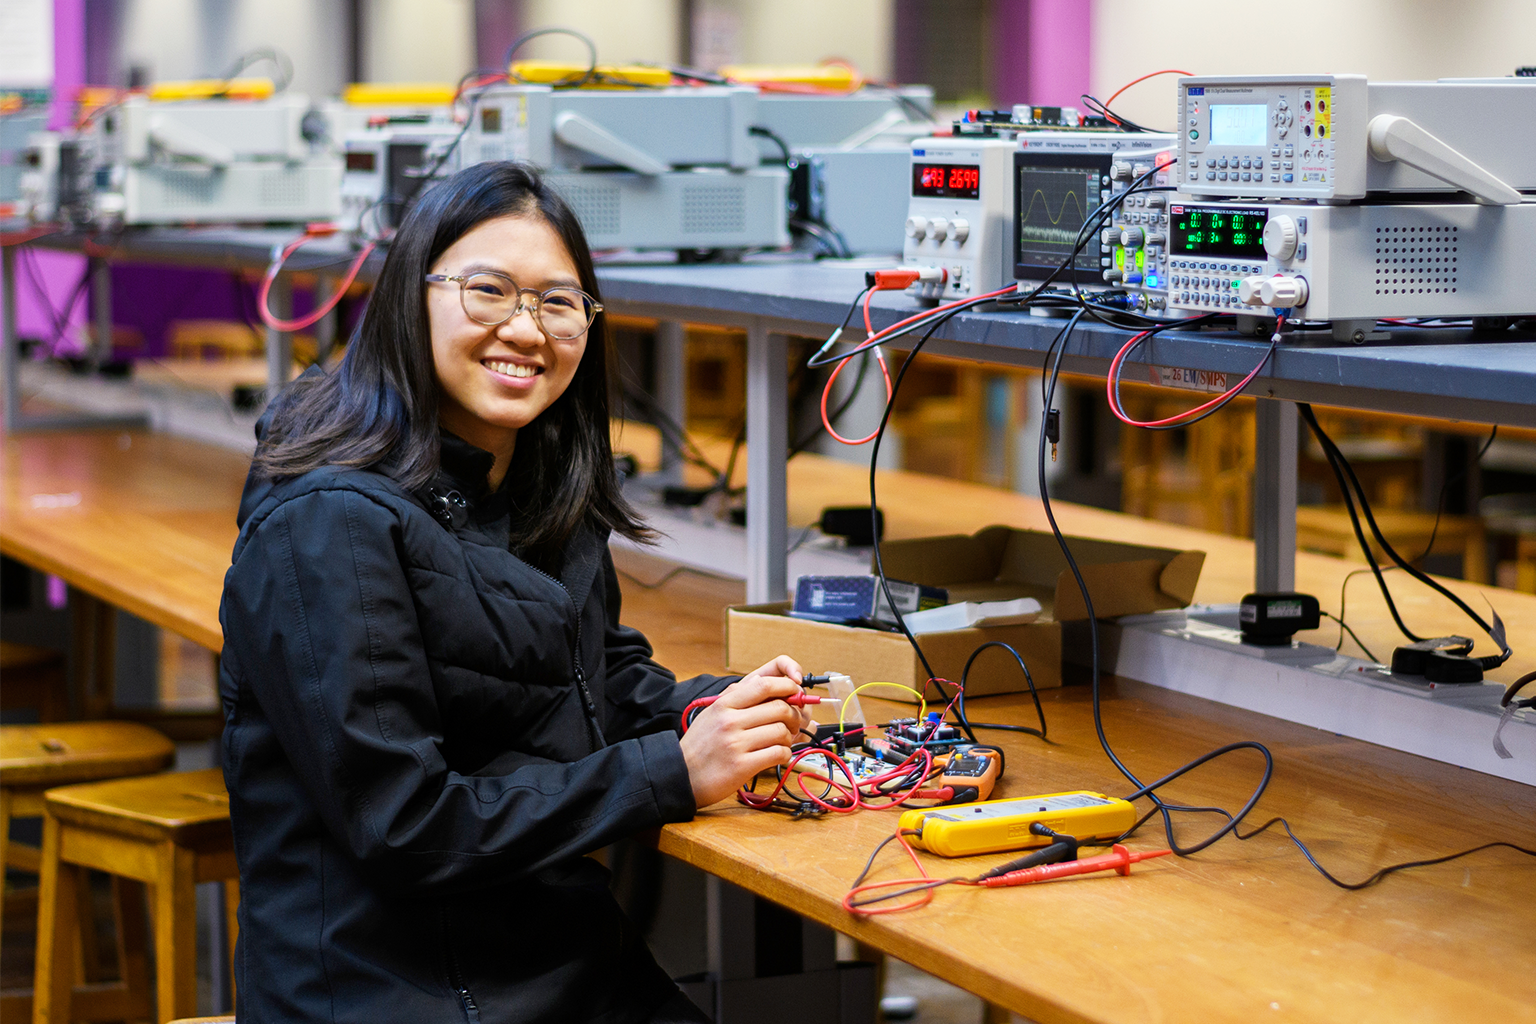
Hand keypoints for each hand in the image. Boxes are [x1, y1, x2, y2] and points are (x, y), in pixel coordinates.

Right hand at [680, 659, 804, 808]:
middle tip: (792, 724)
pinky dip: (784, 754)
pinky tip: (776, 756)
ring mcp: (736, 744)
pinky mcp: (742, 766)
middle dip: (793, 716)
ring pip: (782, 732)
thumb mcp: (712, 714)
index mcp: (724, 705)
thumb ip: (738, 699)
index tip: (795, 691)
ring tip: (780, 743)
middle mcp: (730, 721)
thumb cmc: (700, 745)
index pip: (764, 685)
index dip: (787, 686)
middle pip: (779, 708)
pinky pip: (778, 753)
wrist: (680, 775)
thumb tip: (766, 683)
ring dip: (788, 738)